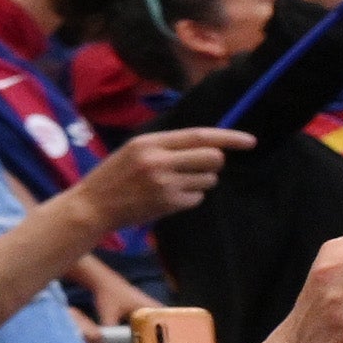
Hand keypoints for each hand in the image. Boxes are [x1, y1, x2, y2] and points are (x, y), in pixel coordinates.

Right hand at [62, 127, 246, 233]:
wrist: (92, 206)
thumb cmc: (113, 176)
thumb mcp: (134, 150)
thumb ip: (166, 146)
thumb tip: (208, 145)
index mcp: (150, 142)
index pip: (200, 136)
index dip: (229, 137)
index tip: (250, 141)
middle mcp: (159, 161)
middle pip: (213, 157)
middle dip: (213, 164)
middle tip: (199, 168)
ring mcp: (164, 183)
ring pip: (208, 179)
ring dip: (200, 182)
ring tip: (175, 184)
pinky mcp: (168, 203)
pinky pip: (197, 197)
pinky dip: (189, 197)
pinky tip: (168, 198)